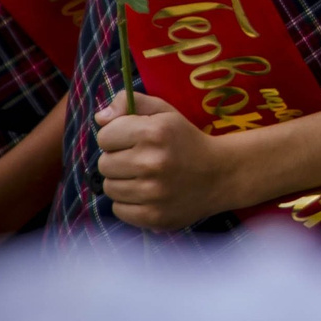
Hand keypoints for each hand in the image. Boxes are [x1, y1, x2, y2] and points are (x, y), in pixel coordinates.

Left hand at [95, 94, 237, 229]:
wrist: (221, 174)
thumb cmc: (186, 141)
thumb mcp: (165, 113)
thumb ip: (130, 104)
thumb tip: (100, 117)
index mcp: (154, 133)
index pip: (104, 136)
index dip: (117, 136)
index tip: (134, 140)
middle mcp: (153, 163)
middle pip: (104, 164)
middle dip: (119, 160)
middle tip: (141, 159)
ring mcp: (153, 193)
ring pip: (110, 188)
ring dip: (123, 182)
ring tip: (146, 177)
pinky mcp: (153, 216)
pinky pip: (118, 209)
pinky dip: (129, 202)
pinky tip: (148, 194)